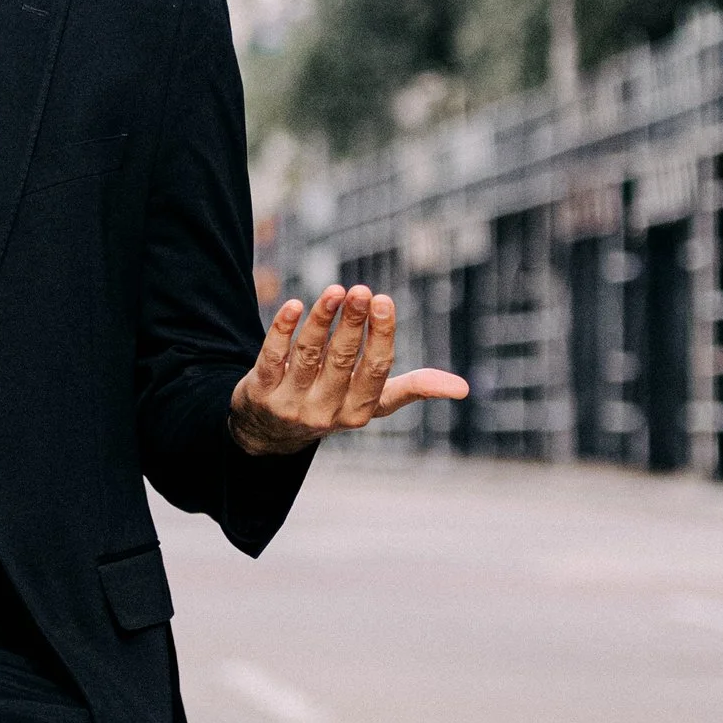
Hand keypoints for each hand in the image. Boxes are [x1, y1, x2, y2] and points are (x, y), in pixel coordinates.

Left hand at [227, 284, 468, 456]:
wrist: (268, 431)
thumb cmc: (332, 404)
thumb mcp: (371, 402)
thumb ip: (412, 389)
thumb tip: (463, 388)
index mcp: (358, 411)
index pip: (375, 372)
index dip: (380, 337)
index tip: (384, 301)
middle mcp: (325, 411)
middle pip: (341, 361)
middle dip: (352, 324)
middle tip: (360, 290)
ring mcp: (290, 404)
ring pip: (307, 355)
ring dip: (320, 320)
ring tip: (335, 291)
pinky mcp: (259, 393)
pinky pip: (270, 358)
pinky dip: (282, 330)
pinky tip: (294, 305)